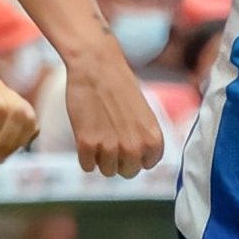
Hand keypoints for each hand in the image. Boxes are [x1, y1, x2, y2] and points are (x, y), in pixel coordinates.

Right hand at [62, 50, 165, 179]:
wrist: (96, 65)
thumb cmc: (119, 87)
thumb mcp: (143, 115)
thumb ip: (143, 140)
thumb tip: (134, 163)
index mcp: (153, 139)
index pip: (146, 165)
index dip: (135, 153)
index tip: (127, 136)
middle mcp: (134, 147)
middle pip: (126, 173)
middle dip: (118, 159)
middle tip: (111, 136)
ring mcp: (110, 147)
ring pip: (106, 172)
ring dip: (101, 156)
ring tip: (99, 132)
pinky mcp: (87, 144)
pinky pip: (87, 166)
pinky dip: (85, 154)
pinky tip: (86, 134)